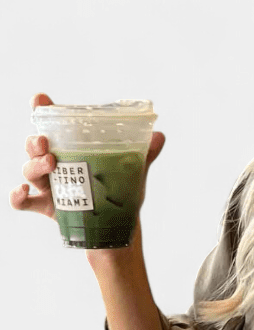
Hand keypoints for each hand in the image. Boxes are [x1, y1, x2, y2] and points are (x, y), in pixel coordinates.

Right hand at [9, 92, 165, 219]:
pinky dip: (17, 196)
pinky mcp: (46, 207)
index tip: (40, 100)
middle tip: (46, 143)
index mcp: (71, 149)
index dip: (41, 109)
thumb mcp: (131, 173)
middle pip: (34, 146)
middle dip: (35, 141)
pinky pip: (22, 202)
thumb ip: (144, 154)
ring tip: (50, 164)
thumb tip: (159, 136)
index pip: (51, 124)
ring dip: (34, 165)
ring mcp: (48, 186)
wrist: (116, 229)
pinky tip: (23, 192)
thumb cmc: (119, 195)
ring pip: (29, 170)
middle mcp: (55, 164)